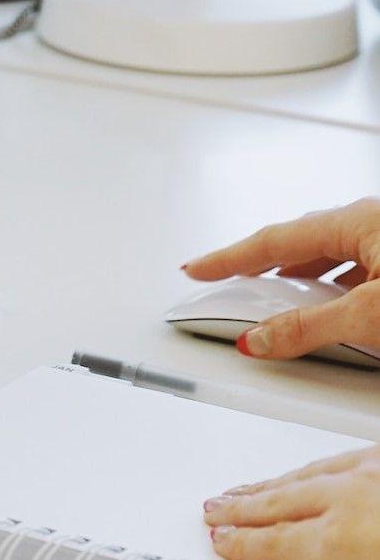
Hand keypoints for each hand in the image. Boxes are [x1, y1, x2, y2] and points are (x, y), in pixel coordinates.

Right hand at [183, 198, 379, 358]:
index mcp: (360, 221)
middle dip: (260, 265)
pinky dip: (332, 287)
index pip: (275, 241)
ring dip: (299, 279)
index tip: (197, 269)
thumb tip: (259, 338)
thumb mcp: (370, 313)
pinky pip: (357, 268)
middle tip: (227, 280)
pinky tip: (332, 308)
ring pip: (332, 256)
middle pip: (301, 244)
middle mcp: (376, 222)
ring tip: (276, 301)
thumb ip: (310, 328)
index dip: (229, 259)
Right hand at [204, 446, 379, 559]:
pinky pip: (338, 461)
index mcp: (342, 540)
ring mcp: (374, 469)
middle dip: (243, 510)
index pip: (275, 544)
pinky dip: (311, 470)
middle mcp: (352, 495)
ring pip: (305, 476)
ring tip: (246, 491)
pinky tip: (306, 472)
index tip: (223, 541)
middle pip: (280, 505)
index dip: (243, 544)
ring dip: (271, 486)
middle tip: (217, 511)